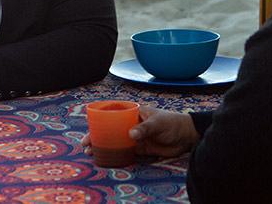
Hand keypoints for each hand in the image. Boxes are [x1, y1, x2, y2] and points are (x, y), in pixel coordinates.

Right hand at [82, 106, 198, 158]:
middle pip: (110, 129)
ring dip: (103, 146)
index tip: (89, 125)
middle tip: (85, 143)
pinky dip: (114, 154)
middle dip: (96, 135)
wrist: (186, 136)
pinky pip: (124, 151)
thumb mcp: (158, 122)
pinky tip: (105, 159)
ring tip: (90, 152)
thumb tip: (130, 135)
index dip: (99, 119)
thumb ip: (144, 128)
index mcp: (133, 112)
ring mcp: (135, 136)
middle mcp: (131, 124)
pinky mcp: (140, 148)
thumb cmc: (172, 122)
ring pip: (114, 141)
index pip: (113, 113)